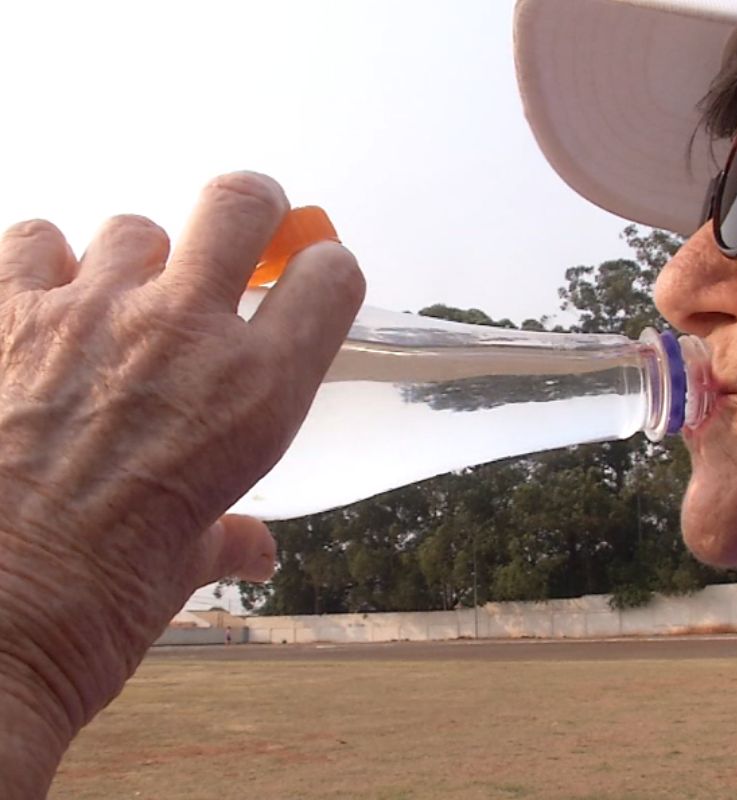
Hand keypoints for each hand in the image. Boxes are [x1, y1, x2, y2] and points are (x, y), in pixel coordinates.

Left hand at [0, 172, 363, 796]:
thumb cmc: (99, 602)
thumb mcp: (188, 567)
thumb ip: (226, 535)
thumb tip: (251, 550)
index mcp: (258, 393)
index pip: (330, 281)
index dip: (326, 274)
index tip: (311, 284)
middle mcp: (186, 332)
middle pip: (238, 203)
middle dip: (249, 206)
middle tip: (238, 233)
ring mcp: (92, 311)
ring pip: (131, 226)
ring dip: (132, 263)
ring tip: (112, 308)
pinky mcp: (6, 310)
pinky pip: (34, 240)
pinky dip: (42, 266)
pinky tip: (40, 311)